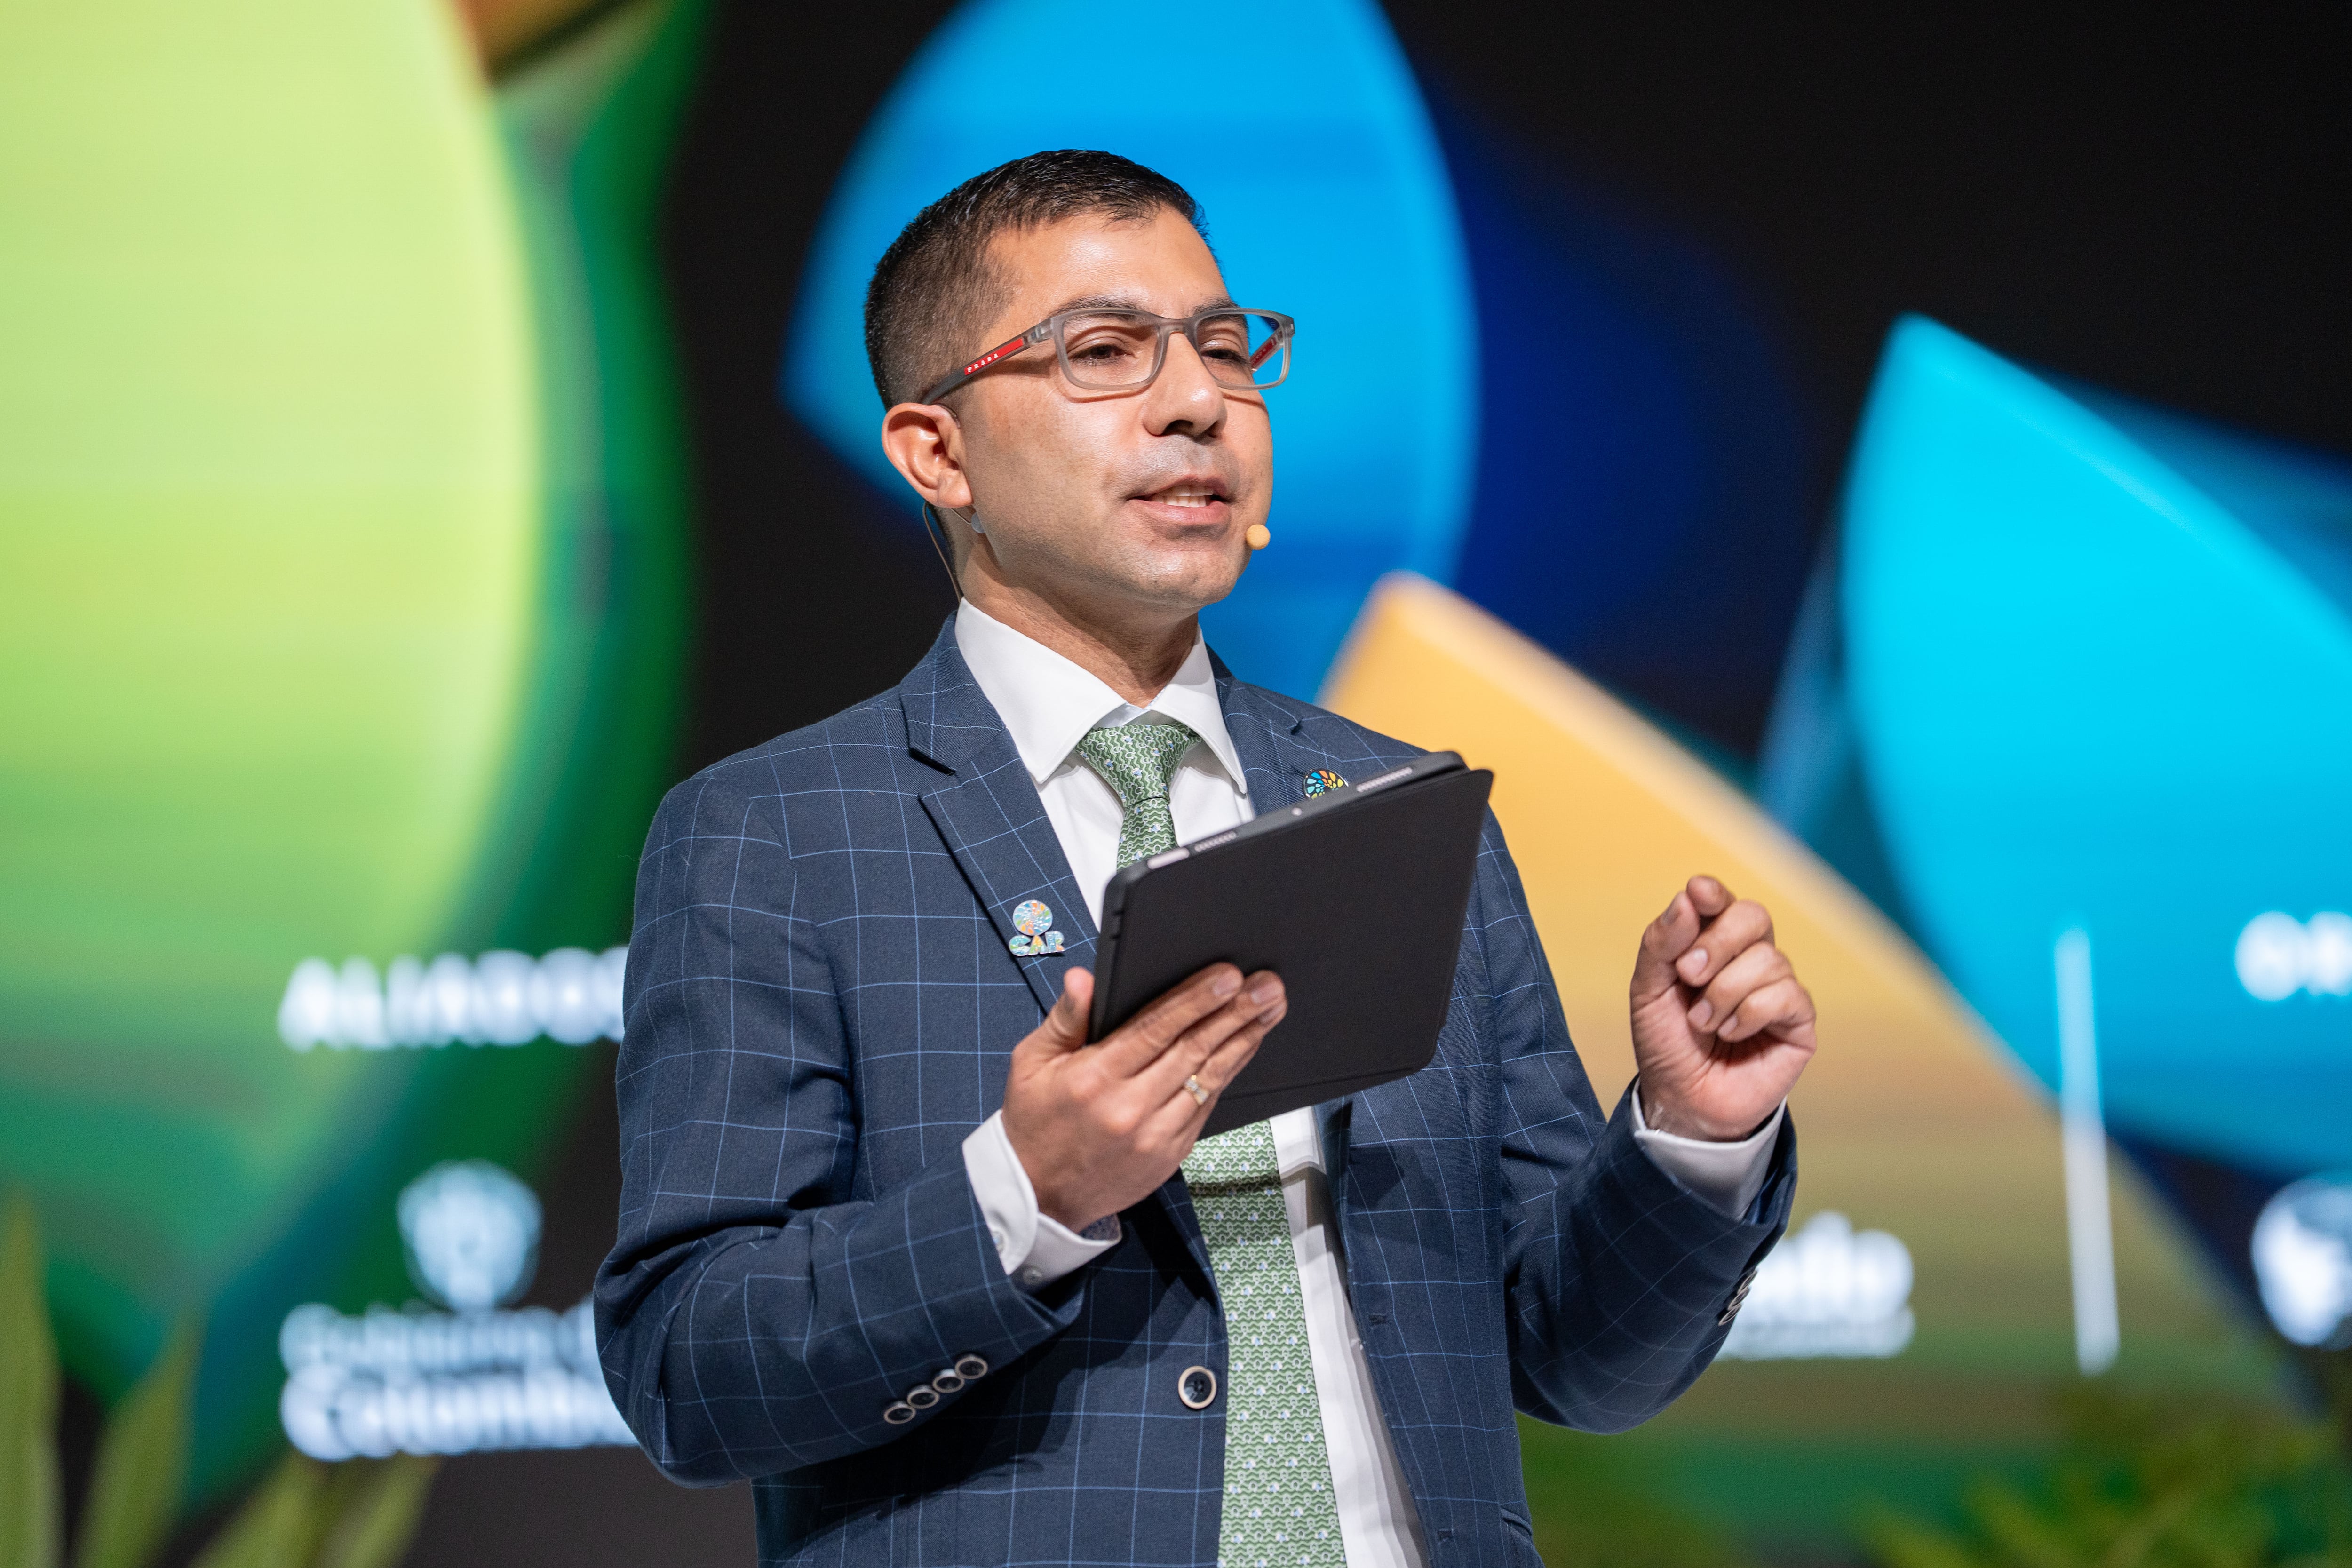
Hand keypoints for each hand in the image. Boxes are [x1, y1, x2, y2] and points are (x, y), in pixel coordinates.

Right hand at [1001, 963, 1285, 1230]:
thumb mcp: (1032, 1062)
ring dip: (1244, 1041)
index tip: (1229, 976)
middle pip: (1193, 1050)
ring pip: (1208, 1079)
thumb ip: (1065, 1018)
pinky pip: (1206, 1107)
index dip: (1196, 1000)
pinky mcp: (1170, 1154)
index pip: (1155, 1029)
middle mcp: (1128, 1108)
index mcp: (1094, 1078)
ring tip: (1271, 1010)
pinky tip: (1244, 1048)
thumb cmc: (1035, 1121)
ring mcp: (1154, 1135)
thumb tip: (1085, 979)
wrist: (1039, 1196)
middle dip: (1235, 1013)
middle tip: (1268, 987)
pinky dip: (1228, 1074)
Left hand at [1628, 875, 1816, 1140]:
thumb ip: (1662, 944)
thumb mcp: (1648, 992)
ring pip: (1767, 959)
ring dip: (1724, 992)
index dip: (1714, 894)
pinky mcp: (1799, 1021)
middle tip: (1688, 975)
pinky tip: (1732, 1033)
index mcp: (1712, 945)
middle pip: (1753, 917)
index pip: (1723, 903)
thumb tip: (1688, 898)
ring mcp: (1777, 988)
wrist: (1682, 1100)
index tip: (1699, 893)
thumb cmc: (1666, 1044)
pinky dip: (1749, 1014)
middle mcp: (1750, 959)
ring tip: (1703, 1023)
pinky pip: (1786, 995)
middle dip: (1716, 943)